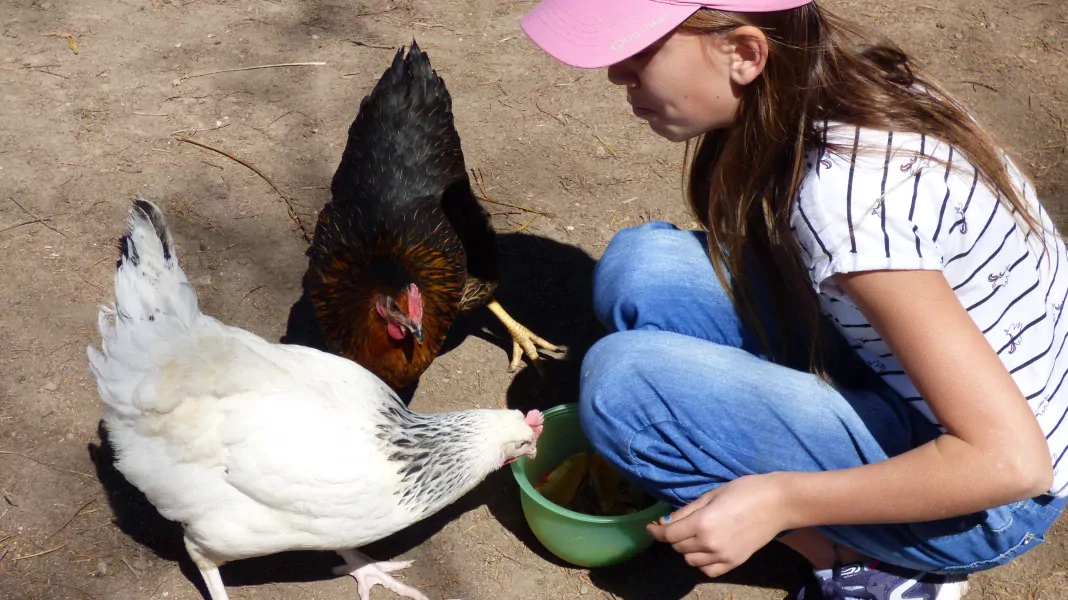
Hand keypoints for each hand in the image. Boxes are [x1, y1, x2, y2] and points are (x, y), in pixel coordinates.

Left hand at [647, 474, 787, 577]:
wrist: (778, 503)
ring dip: (687, 550)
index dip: (656, 532)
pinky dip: (702, 562)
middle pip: (678, 548)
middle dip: (673, 537)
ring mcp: (723, 556)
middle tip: (679, 525)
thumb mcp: (711, 495)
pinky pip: (708, 570)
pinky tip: (706, 550)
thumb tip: (666, 522)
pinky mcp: (735, 563)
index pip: (669, 535)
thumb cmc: (744, 491)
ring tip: (694, 536)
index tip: (650, 528)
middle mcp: (710, 543)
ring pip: (691, 560)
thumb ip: (687, 511)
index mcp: (702, 523)